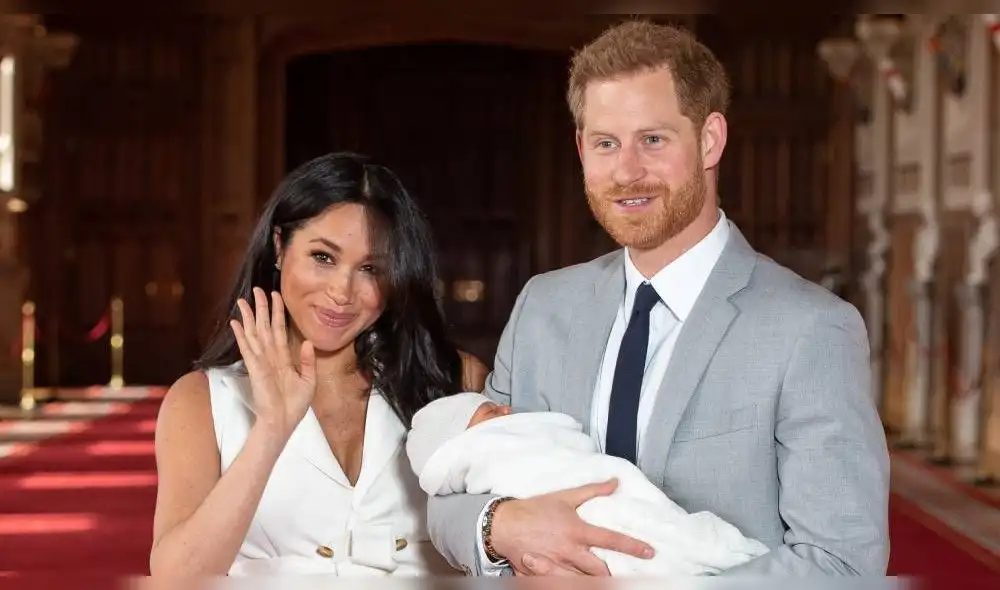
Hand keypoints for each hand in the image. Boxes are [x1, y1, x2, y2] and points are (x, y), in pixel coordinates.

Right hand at [231, 287, 316, 437]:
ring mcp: (261, 361)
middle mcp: (270, 356)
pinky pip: (248, 349)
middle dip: (261, 308)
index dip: (278, 312)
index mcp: (283, 358)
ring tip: (242, 300)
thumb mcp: (308, 381)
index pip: (279, 329)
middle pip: (265, 327)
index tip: (276, 296)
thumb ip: (307, 361)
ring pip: (254, 333)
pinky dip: (242, 336)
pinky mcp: (255, 369)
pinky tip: (236, 323)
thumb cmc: (294, 405)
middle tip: (257, 289)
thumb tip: (307, 341)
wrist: (283, 422)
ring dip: (249, 317)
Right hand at [490, 479, 653, 575]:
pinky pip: (561, 585)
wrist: (503, 524)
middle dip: (614, 575)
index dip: (632, 546)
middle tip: (626, 575)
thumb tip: (615, 482)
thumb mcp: (564, 497)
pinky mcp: (544, 575)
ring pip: (582, 581)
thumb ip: (592, 491)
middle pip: (599, 570)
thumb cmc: (534, 509)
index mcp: (577, 531)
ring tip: (607, 581)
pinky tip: (579, 583)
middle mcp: (569, 551)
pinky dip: (572, 584)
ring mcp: (557, 566)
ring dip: (595, 582)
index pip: (611, 540)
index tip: (649, 552)